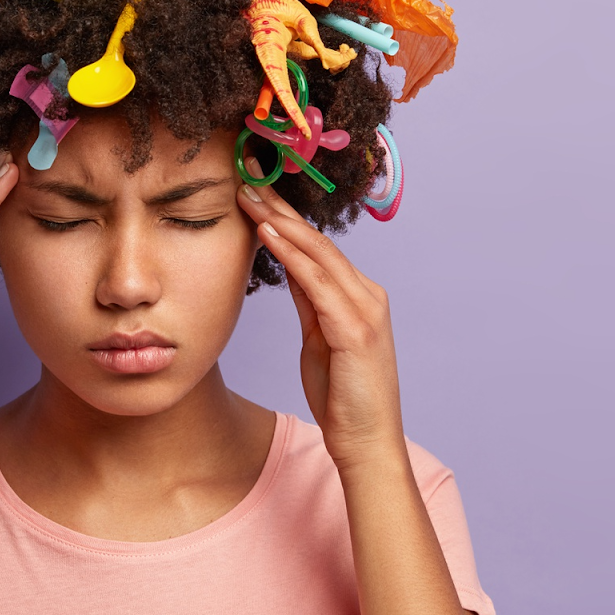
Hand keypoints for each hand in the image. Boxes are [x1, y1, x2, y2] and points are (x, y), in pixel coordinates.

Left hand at [236, 160, 405, 469]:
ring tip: (249, 194)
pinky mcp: (355, 328)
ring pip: (317, 253)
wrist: (367, 441)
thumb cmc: (343, 398)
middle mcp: (367, 294)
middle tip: (247, 173)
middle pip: (316, 240)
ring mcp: (365, 309)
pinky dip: (291, 255)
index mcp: (359, 296)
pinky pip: (317, 282)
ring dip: (279, 220)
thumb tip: (290, 270)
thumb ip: (310, 304)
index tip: (254, 190)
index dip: (284, 216)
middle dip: (279, 205)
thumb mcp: (320, 340)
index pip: (316, 247)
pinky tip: (268, 233)